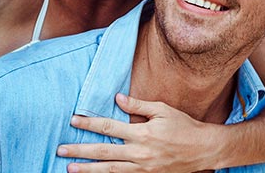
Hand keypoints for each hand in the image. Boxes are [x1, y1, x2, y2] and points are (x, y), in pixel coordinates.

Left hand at [58, 93, 220, 172]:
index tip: (73, 121)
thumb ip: (139, 105)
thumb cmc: (184, 127)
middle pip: (104, 152)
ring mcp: (143, 168)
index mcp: (143, 133)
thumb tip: (117, 98)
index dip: (90, 124)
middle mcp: (140, 153)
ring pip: (110, 170)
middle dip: (80, 151)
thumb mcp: (163, 110)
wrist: (204, 150)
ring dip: (88, 170)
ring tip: (70, 169)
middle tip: (60, 150)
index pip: (110, 128)